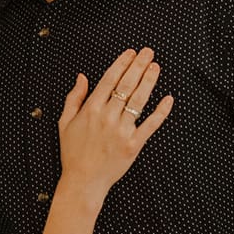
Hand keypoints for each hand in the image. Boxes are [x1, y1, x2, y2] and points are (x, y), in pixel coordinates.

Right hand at [57, 48, 173, 205]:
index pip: (109, 79)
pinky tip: (168, 98)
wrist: (83, 180)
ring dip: (149, 81)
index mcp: (91, 109)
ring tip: (156, 67)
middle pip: (126, 85)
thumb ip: (74, 98)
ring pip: (139, 100)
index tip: (131, 53)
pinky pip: (150, 124)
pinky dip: (161, 111)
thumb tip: (82, 77)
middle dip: (139, 66)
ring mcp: (122, 130)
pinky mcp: (134, 144)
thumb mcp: (65, 122)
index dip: (122, 63)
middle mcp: (107, 117)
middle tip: (148, 53)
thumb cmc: (72, 152)